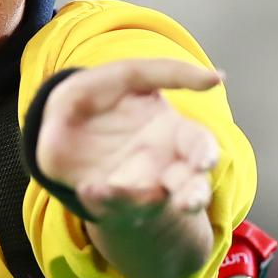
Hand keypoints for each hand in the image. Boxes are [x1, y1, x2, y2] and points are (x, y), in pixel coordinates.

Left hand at [35, 59, 222, 226]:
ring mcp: (138, 186)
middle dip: (193, 194)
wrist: (58, 126)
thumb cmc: (100, 96)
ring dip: (148, 203)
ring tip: (143, 199)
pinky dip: (102, 198)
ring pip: (153, 203)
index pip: (199, 144)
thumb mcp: (125, 75)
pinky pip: (108, 204)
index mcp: (174, 133)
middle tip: (189, 198)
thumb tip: (218, 78)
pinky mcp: (108, 199)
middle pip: (190, 187)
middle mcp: (164, 166)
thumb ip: (166, 73)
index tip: (203, 156)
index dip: (205, 154)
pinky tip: (89, 187)